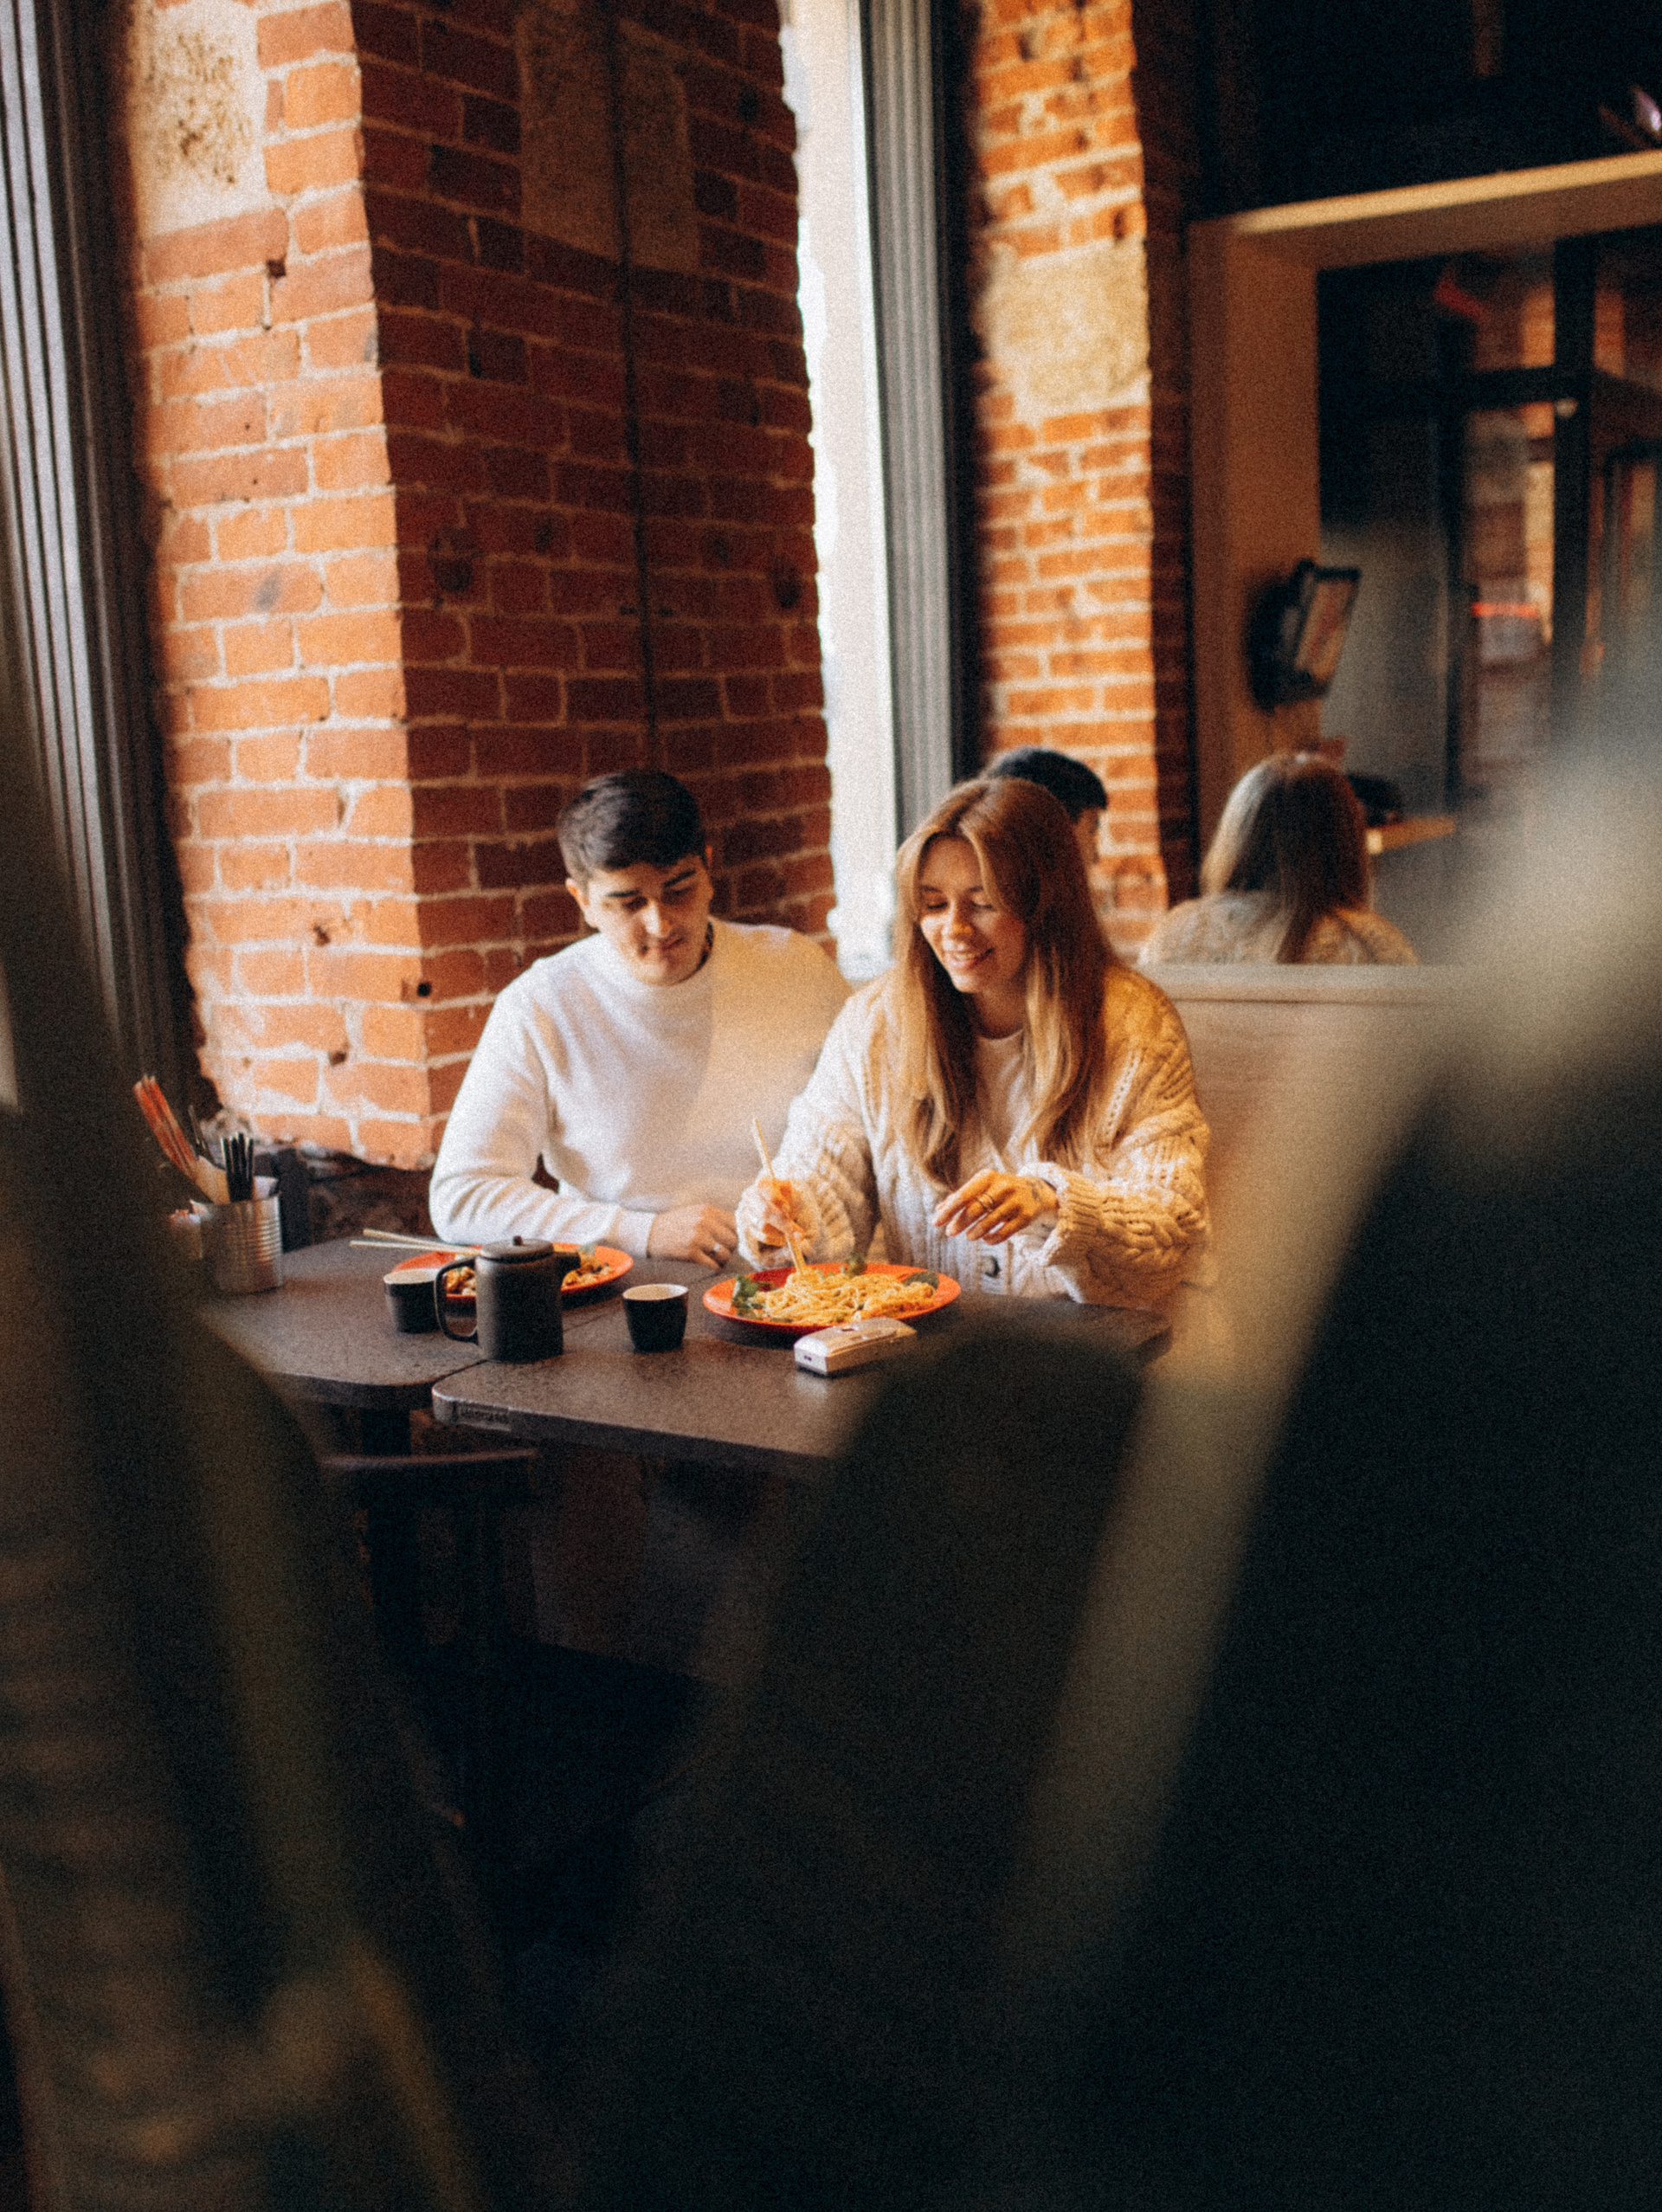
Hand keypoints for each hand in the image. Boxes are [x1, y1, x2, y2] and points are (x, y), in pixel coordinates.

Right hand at [648, 1202, 739, 1268]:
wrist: (648, 1233)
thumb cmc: (673, 1225)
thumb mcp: (694, 1214)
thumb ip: (714, 1220)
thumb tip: (738, 1232)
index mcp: (707, 1210)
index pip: (736, 1223)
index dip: (737, 1234)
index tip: (732, 1242)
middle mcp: (704, 1221)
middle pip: (734, 1240)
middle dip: (731, 1249)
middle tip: (723, 1253)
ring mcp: (697, 1237)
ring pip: (725, 1254)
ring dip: (723, 1260)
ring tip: (716, 1261)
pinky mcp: (691, 1252)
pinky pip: (713, 1265)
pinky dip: (715, 1268)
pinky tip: (711, 1267)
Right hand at [752, 1177, 806, 1257]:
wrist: (780, 1204)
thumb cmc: (787, 1197)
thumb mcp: (794, 1192)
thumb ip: (793, 1198)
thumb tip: (786, 1211)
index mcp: (762, 1183)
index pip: (766, 1191)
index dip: (777, 1201)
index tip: (788, 1209)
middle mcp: (750, 1196)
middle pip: (764, 1212)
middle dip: (784, 1224)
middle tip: (800, 1235)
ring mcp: (747, 1212)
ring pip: (763, 1226)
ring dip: (781, 1232)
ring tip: (793, 1234)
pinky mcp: (748, 1226)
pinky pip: (762, 1236)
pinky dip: (776, 1239)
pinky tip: (784, 1238)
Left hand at [933, 1169, 1056, 1245]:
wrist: (1037, 1190)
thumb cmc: (1000, 1190)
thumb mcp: (983, 1187)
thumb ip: (961, 1197)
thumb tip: (938, 1210)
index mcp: (988, 1177)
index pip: (963, 1195)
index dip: (948, 1211)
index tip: (936, 1223)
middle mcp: (1003, 1187)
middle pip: (975, 1209)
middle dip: (960, 1223)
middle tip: (950, 1232)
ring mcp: (1016, 1201)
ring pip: (989, 1221)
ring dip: (975, 1232)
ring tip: (969, 1236)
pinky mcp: (1026, 1216)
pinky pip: (1004, 1232)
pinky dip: (992, 1238)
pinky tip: (985, 1239)